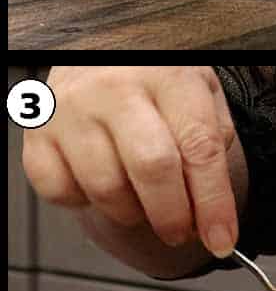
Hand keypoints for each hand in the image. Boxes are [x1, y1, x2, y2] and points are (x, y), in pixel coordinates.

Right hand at [21, 67, 240, 256]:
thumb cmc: (155, 77)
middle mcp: (117, 88)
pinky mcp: (37, 132)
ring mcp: (72, 109)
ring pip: (106, 187)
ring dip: (132, 213)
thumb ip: (214, 137)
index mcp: (169, 75)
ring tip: (145, 203)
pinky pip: (61, 191)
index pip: (200, 147)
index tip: (223, 239)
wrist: (99, 51)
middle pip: (152, 169)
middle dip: (173, 216)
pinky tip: (103, 183)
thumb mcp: (200, 89)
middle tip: (182, 232)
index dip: (214, 202)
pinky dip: (85, 202)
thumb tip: (216, 204)